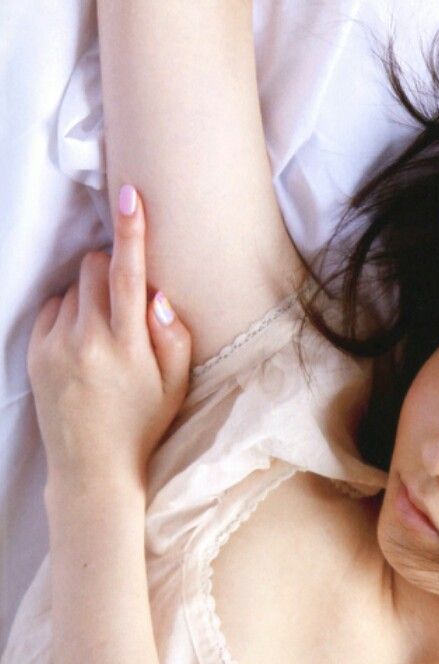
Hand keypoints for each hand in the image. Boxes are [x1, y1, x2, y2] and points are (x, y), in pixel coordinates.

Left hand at [27, 185, 191, 490]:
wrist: (93, 468)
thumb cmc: (143, 425)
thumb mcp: (176, 388)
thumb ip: (174, 339)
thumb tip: (158, 296)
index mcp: (128, 347)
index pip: (127, 275)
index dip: (131, 231)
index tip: (129, 195)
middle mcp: (88, 341)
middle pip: (94, 267)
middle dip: (111, 270)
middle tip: (125, 304)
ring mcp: (56, 345)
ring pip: (74, 287)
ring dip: (90, 297)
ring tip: (104, 338)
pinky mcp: (36, 352)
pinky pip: (53, 308)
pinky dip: (69, 315)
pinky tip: (82, 347)